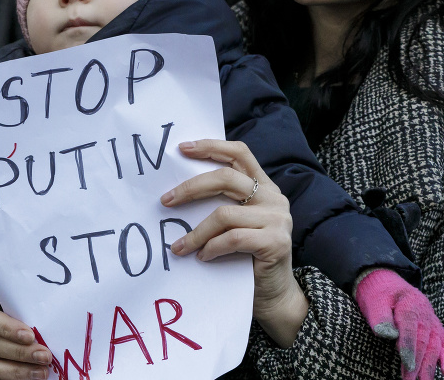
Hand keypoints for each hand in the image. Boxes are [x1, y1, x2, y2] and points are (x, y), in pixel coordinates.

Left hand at [161, 139, 307, 347]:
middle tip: (165, 201)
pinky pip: (233, 239)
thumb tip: (178, 192)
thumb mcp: (235, 224)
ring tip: (179, 247)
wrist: (275, 296)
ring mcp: (277, 219)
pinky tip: (203, 257)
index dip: (211, 147)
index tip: (183, 148)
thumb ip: (221, 204)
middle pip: (227, 178)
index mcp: (263, 186)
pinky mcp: (276, 242)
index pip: (239, 154)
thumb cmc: (248, 259)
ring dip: (196, 232)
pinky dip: (212, 248)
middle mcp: (273, 197)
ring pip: (225, 214)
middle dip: (191, 187)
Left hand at [355, 268, 443, 379]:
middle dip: (418, 364)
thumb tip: (386, 334)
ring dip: (430, 368)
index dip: (409, 348)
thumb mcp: (375, 302)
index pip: (410, 329)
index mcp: (409, 305)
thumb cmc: (379, 294)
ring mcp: (432, 322)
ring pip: (435, 347)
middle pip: (424, 342)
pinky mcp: (436, 329)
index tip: (408, 366)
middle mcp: (425, 314)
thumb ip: (380, 318)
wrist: (388, 283)